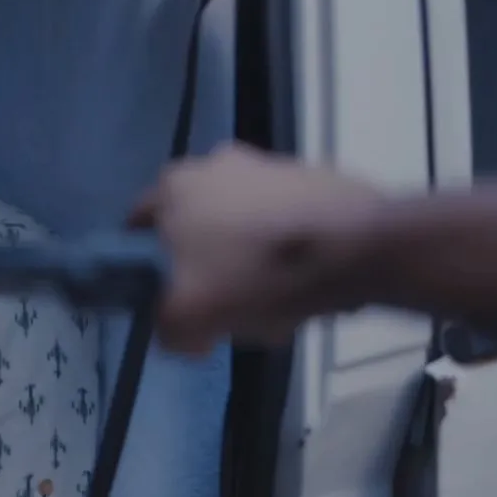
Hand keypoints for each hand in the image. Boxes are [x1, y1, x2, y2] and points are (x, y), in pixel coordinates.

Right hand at [128, 142, 386, 352]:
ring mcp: (265, 164)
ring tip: (274, 301)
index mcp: (172, 184)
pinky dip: (286, 250)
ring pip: (240, 227)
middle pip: (193, 229)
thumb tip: (179, 335)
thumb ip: (167, 329)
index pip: (138, 230)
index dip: (150, 271)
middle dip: (205, 266)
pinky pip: (282, 222)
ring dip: (249, 260)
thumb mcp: (192, 317)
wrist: (358, 246)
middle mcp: (212, 161)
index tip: (173, 299)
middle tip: (225, 304)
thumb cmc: (259, 274)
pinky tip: (304, 283)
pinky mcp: (310, 176)